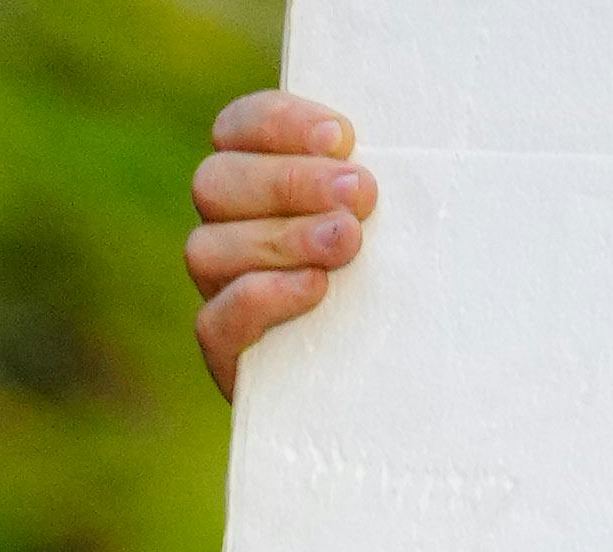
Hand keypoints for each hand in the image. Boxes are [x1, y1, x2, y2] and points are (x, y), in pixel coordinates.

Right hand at [188, 93, 373, 398]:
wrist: (398, 367)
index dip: (280, 123)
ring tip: (346, 243)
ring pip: (206, 247)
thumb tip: (389, 136)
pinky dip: (262, 296)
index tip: (343, 139)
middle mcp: (227, 227)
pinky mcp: (224, 349)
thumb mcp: (395, 203)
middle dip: (290, 182)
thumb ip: (371, 167)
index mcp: (259, 175)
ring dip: (282, 238)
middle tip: (361, 196)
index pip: (238, 127)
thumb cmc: (405, 266)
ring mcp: (219, 289)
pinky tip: (314, 287)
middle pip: (215, 181)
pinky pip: (214, 318)